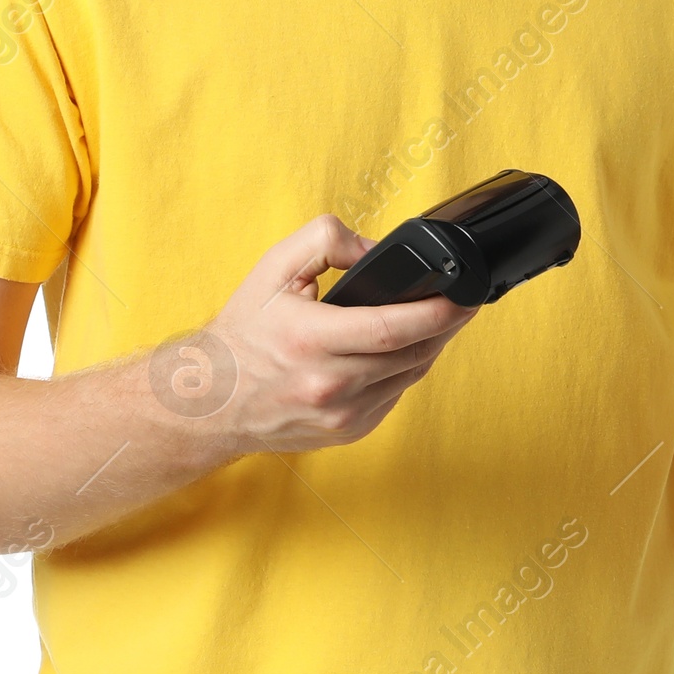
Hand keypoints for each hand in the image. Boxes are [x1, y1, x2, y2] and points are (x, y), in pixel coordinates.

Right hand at [161, 214, 476, 456]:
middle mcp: (329, 385)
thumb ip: (327, 241)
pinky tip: (400, 352)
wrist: (210, 400)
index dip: (438, 312)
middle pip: (413, 353)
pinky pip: (395, 397)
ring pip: (411, 376)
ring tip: (435, 321)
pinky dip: (405, 372)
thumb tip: (376, 251)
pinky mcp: (349, 432)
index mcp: (311, 340)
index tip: (464, 296)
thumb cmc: (244, 333)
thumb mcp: (275, 267)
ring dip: (430, 347)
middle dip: (445, 326)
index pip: (392, 328)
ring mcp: (342, 415)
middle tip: (461, 302)